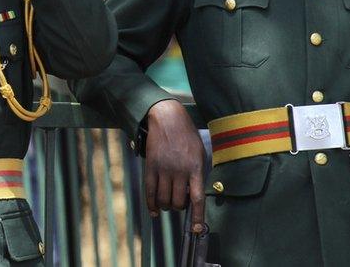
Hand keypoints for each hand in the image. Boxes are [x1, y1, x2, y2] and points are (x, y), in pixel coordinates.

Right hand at [143, 99, 205, 232]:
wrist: (167, 118)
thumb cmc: (187, 136)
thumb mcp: (200, 153)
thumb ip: (198, 174)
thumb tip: (195, 197)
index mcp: (194, 168)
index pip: (197, 199)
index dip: (197, 217)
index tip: (197, 230)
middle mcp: (178, 170)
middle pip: (178, 202)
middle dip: (180, 207)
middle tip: (180, 202)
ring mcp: (163, 169)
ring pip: (164, 200)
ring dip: (167, 206)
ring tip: (169, 202)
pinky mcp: (150, 166)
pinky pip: (149, 191)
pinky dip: (151, 205)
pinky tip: (154, 212)